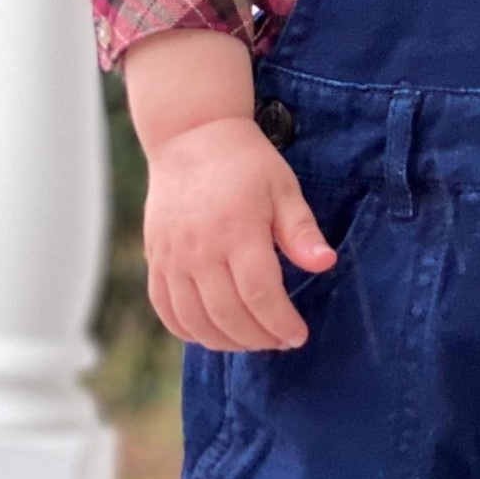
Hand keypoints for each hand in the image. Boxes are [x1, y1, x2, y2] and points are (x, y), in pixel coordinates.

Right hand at [143, 115, 337, 351]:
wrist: (191, 137)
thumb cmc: (245, 162)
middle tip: (279, 340)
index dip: (281, 323)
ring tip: (251, 340)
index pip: (260, 294)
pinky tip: (211, 333)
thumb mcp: (283, 187)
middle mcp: (200, 248)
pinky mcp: (154, 258)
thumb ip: (300, 230)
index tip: (297, 335)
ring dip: (225, 341)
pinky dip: (187, 330)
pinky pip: (165, 309)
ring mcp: (172, 256)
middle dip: (259, 338)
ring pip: (195, 320)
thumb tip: (325, 263)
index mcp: (238, 229)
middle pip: (228, 315)